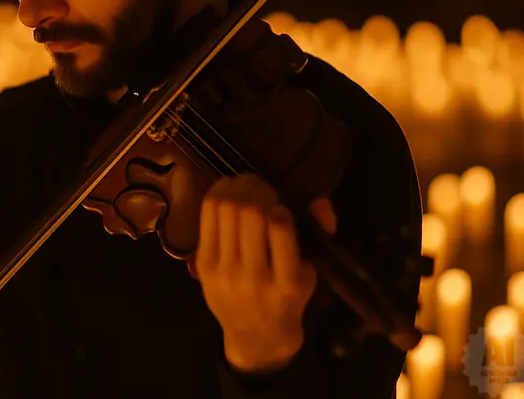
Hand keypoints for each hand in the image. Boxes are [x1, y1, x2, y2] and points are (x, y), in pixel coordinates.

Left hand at [195, 174, 337, 371]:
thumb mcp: (311, 272)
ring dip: (238, 187)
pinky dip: (218, 195)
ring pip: (225, 209)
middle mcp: (254, 277)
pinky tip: (228, 190)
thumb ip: (320, 233)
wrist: (255, 335)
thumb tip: (320, 201)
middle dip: (258, 188)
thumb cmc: (287, 300)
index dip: (280, 206)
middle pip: (249, 212)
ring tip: (247, 186)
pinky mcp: (203, 265)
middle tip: (263, 187)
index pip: (280, 228)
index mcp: (288, 282)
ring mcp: (225, 271)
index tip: (282, 207)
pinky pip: (207, 217)